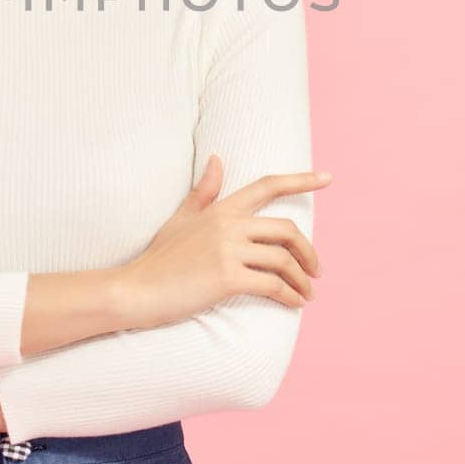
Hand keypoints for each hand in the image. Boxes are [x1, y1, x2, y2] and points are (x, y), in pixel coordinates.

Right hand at [115, 154, 329, 330]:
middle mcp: (228, 224)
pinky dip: (290, 296)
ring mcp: (228, 250)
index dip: (301, 180)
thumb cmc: (158, 258)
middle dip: (308, 251)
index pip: (267, 185)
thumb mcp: (181, 218)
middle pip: (286, 229)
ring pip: (284, 260)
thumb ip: (203, 192)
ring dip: (302, 280)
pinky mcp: (227, 278)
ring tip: (307, 294)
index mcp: (221, 209)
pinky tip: (295, 304)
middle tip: (316, 271)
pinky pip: (273, 285)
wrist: (135, 290)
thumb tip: (218, 159)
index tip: (328, 178)